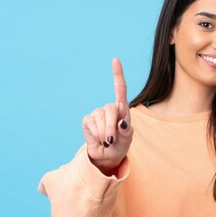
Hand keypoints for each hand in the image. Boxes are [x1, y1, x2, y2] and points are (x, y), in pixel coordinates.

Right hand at [82, 58, 133, 174]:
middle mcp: (109, 108)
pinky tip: (99, 139)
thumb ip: (127, 132)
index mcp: (122, 109)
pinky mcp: (87, 120)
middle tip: (112, 140)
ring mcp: (97, 113)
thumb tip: (122, 123)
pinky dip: (97, 136)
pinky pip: (92, 125)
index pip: (120, 89)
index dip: (117, 74)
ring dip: (105, 134)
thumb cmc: (120, 146)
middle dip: (112, 127)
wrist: (107, 156)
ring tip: (107, 141)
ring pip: (101, 119)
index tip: (115, 60)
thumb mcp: (127, 140)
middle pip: (110, 110)